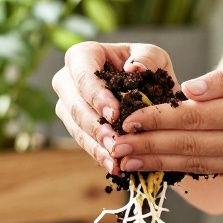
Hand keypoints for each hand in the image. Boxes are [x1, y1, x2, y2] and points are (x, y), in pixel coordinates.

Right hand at [52, 41, 176, 173]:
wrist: (148, 90)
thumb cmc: (148, 69)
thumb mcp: (155, 58)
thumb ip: (148, 58)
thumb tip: (135, 68)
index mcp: (82, 55)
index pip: (83, 75)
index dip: (96, 96)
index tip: (114, 115)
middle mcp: (67, 80)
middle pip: (75, 105)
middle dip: (96, 127)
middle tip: (117, 143)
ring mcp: (67, 105)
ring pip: (76, 127)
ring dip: (97, 145)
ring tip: (116, 160)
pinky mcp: (74, 127)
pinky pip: (82, 142)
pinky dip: (99, 154)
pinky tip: (114, 166)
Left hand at [107, 58, 222, 178]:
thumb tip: (187, 90)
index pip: (192, 119)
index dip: (156, 121)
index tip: (126, 122)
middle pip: (188, 147)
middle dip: (147, 149)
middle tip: (112, 151)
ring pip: (196, 165)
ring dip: (159, 164)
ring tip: (127, 165)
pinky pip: (214, 171)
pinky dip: (185, 170)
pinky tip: (161, 167)